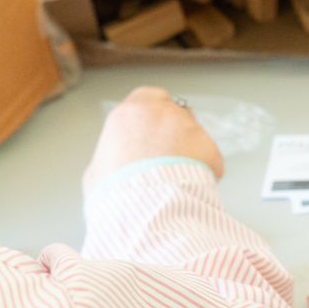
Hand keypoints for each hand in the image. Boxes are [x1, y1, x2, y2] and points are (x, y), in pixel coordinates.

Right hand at [83, 86, 223, 195]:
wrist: (143, 208)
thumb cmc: (115, 192)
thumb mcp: (98, 171)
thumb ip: (112, 157)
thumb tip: (114, 167)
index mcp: (130, 113)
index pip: (147, 99)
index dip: (151, 118)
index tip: (150, 134)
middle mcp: (161, 112)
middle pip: (175, 113)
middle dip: (173, 132)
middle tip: (167, 158)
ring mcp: (189, 127)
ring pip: (194, 135)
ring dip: (189, 153)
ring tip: (175, 180)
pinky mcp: (210, 147)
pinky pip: (209, 158)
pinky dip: (204, 172)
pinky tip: (189, 188)